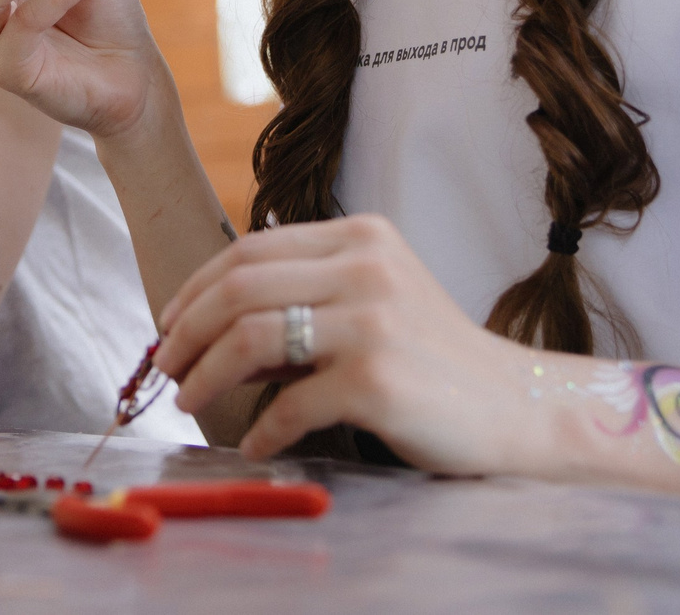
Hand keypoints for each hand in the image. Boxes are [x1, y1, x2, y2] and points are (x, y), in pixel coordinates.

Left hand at [153, 214, 543, 472]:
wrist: (512, 406)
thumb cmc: (431, 358)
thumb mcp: (374, 298)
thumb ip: (305, 294)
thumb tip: (209, 322)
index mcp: (360, 236)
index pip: (251, 248)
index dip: (196, 287)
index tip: (169, 324)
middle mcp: (366, 267)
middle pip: (240, 287)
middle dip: (187, 331)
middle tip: (167, 369)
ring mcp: (373, 321)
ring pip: (252, 337)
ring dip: (207, 376)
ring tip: (191, 402)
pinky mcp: (377, 380)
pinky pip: (289, 405)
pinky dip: (259, 429)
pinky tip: (254, 444)